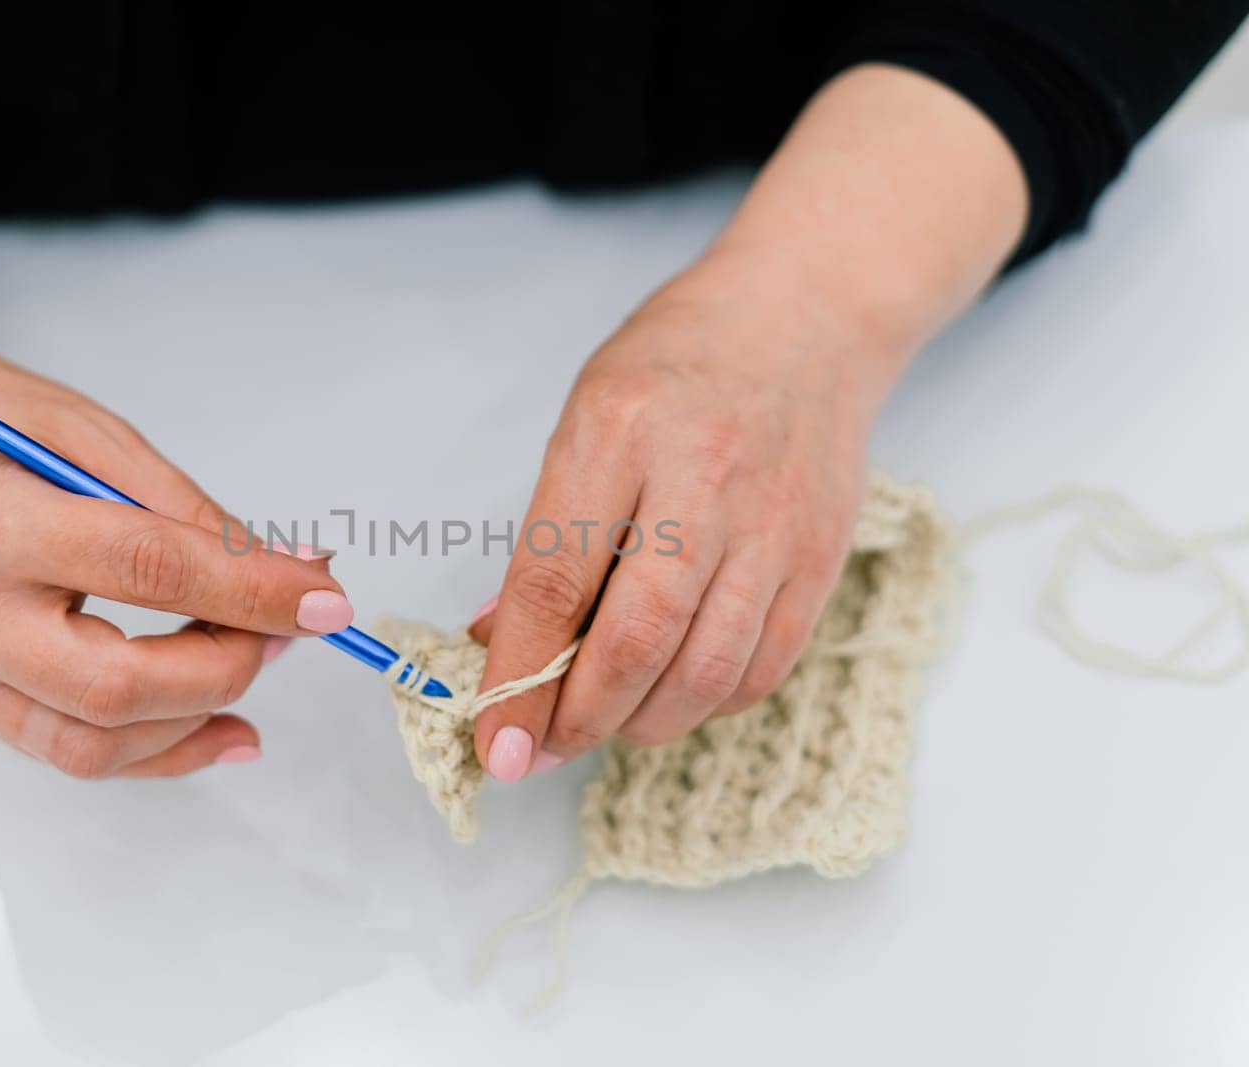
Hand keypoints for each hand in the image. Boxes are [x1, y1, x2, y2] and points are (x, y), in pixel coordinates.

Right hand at [0, 342, 352, 777]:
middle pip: (116, 685)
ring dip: (199, 717)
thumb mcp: (96, 435)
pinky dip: (160, 749)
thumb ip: (190, 510)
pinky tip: (221, 726)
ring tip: (255, 663)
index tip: (325, 599)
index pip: (147, 569)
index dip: (251, 591)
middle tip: (285, 631)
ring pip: (95, 743)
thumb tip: (293, 576)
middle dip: (227, 666)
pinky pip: (72, 754)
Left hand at [468, 255, 900, 779]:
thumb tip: (500, 640)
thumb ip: (548, 535)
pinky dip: (706, 704)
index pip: (554, 581)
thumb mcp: (585, 419)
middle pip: (635, 642)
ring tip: (602, 725)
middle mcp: (701, 482)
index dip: (517, 676)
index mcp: (618, 434)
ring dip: (639, 724)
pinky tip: (671, 697)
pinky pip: (761, 668)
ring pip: (704, 672)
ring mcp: (772, 525)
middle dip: (577, 720)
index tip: (492, 742)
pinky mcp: (819, 559)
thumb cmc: (677, 365)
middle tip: (539, 748)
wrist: (808, 318)